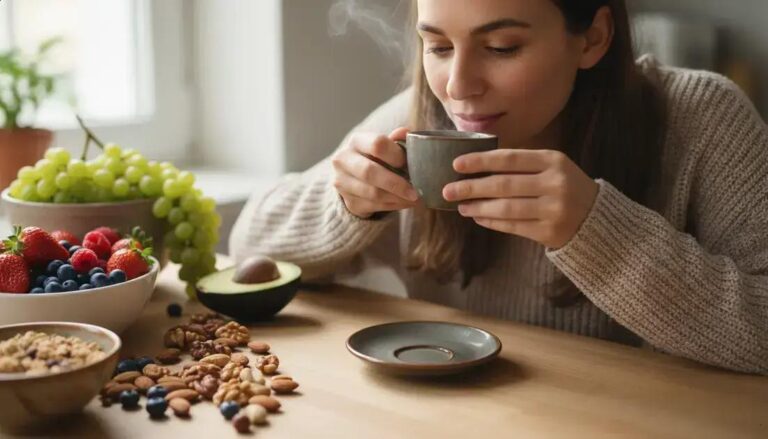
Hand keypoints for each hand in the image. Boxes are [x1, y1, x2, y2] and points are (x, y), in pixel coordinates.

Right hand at [331, 127, 419, 218]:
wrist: (354, 177)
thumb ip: (397, 140)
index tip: (409, 164)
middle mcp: (343, 160)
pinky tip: (405, 203)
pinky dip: (393, 206)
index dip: (396, 155)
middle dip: (396, 184)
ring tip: (415, 199)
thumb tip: (406, 132)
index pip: (377, 144)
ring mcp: (342, 182)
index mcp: (356, 141)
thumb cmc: (376, 158)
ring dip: (397, 198)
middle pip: (370, 172)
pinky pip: (374, 206)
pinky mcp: (348, 201)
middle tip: (415, 192)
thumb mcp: (385, 145)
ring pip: (373, 193)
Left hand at [443, 149, 598, 248]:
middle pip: (504, 185)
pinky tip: (478, 217)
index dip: (481, 161)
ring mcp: (553, 209)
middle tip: (449, 190)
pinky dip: (491, 221)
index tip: (457, 164)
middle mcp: (555, 183)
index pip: (510, 159)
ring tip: (461, 206)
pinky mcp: (549, 232)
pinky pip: (512, 226)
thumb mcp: (552, 168)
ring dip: (478, 207)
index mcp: (553, 161)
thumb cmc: (566, 188)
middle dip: (471, 187)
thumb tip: (476, 168)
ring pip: (505, 208)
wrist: (597, 219)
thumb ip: (521, 166)